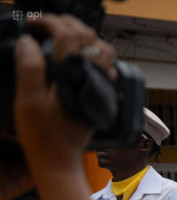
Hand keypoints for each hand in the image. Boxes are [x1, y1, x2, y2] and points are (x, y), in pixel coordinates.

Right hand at [14, 15, 116, 178]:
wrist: (59, 159)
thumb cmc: (42, 134)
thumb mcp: (27, 101)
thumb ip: (30, 69)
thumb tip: (29, 42)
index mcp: (72, 76)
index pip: (68, 35)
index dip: (50, 22)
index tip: (34, 24)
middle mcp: (91, 79)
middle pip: (89, 37)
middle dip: (67, 24)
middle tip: (45, 24)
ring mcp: (100, 87)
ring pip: (103, 50)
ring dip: (84, 37)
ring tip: (62, 35)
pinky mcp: (101, 96)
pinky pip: (107, 68)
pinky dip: (94, 54)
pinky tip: (77, 58)